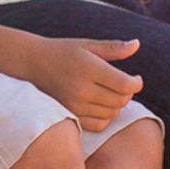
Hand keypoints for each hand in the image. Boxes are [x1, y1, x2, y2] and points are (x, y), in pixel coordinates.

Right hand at [20, 33, 143, 130]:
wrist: (32, 64)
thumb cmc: (63, 51)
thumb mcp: (87, 45)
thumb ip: (113, 48)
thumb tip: (137, 44)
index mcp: (89, 68)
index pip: (124, 84)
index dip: (136, 83)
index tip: (136, 78)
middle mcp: (81, 88)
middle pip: (121, 100)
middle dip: (128, 93)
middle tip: (123, 84)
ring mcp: (75, 104)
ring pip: (112, 113)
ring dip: (117, 104)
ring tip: (110, 92)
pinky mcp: (70, 115)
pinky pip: (99, 124)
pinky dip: (105, 116)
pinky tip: (101, 104)